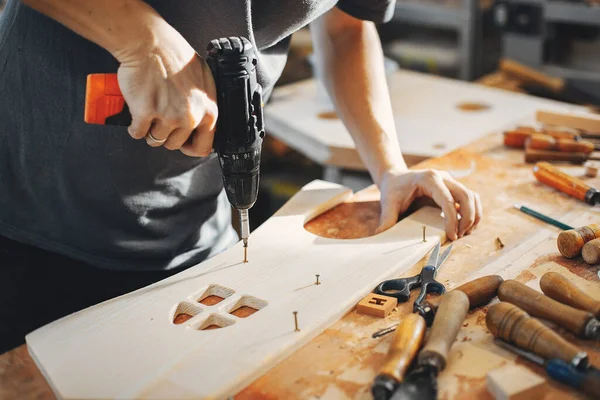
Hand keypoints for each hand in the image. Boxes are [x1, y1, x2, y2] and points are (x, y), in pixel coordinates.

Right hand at [115, 20, 216, 156]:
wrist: (150, 43)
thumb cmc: (174, 55)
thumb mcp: (204, 80)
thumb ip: (204, 104)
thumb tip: (201, 122)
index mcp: (208, 110)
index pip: (203, 146)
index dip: (190, 147)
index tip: (182, 144)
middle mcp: (190, 117)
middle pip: (175, 144)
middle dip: (166, 134)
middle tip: (160, 118)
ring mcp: (168, 117)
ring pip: (156, 140)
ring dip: (150, 129)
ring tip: (150, 111)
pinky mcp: (145, 114)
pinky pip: (138, 133)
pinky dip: (134, 126)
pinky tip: (137, 113)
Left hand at [375, 169, 482, 239]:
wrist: (396, 177)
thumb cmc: (393, 189)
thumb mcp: (388, 202)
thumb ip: (387, 218)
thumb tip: (381, 234)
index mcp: (429, 179)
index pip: (448, 199)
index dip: (452, 219)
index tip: (452, 236)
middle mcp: (443, 177)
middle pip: (466, 195)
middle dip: (468, 218)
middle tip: (460, 236)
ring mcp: (450, 181)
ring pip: (472, 196)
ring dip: (473, 215)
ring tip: (465, 232)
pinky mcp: (453, 188)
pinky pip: (470, 198)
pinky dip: (472, 212)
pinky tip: (465, 226)